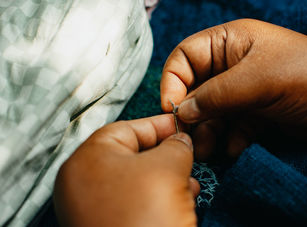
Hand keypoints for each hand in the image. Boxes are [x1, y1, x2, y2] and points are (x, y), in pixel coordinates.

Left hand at [53, 115, 198, 226]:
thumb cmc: (147, 213)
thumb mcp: (168, 167)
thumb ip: (176, 145)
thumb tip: (180, 140)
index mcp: (87, 160)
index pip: (125, 129)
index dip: (158, 126)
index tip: (182, 126)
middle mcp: (82, 184)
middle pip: (131, 156)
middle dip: (166, 156)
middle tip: (189, 155)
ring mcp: (91, 210)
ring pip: (135, 182)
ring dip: (167, 179)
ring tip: (190, 183)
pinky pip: (133, 204)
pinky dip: (158, 199)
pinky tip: (182, 201)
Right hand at [160, 19, 306, 158]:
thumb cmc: (305, 75)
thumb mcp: (256, 80)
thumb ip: (215, 95)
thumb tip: (181, 110)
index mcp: (229, 42)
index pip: (185, 57)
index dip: (173, 81)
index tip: (171, 108)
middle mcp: (232, 65)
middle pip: (195, 89)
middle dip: (191, 114)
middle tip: (188, 138)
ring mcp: (244, 90)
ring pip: (212, 112)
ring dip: (208, 132)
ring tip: (207, 151)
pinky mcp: (255, 113)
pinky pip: (231, 126)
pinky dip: (230, 139)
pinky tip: (235, 149)